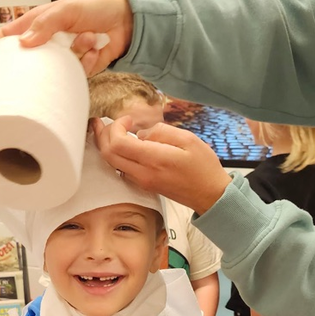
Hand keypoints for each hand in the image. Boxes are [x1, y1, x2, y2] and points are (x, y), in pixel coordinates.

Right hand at [0, 0, 132, 74]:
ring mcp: (65, 56)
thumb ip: (45, 24)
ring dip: (76, 52)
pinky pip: (77, 73)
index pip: (12, 34)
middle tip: (43, 63)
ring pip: (57, 67)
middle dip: (37, 63)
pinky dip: (88, 61)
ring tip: (89, 36)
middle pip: (32, 59)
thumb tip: (23, 43)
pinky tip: (97, 47)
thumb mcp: (67, 9)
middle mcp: (50, 41)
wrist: (126, 21)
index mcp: (40, 22)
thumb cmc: (95, 7)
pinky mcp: (81, 68)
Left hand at [93, 117, 231, 214]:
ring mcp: (142, 181)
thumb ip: (161, 131)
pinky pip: (122, 170)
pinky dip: (117, 156)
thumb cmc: (204, 168)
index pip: (118, 143)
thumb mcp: (188, 139)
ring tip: (113, 131)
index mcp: (154, 160)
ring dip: (108, 146)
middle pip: (108, 154)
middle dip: (103, 135)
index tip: (128, 120)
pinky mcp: (145, 185)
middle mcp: (143, 173)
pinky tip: (125, 145)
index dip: (116, 127)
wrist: (211, 195)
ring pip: (112, 163)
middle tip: (107, 123)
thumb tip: (141, 133)